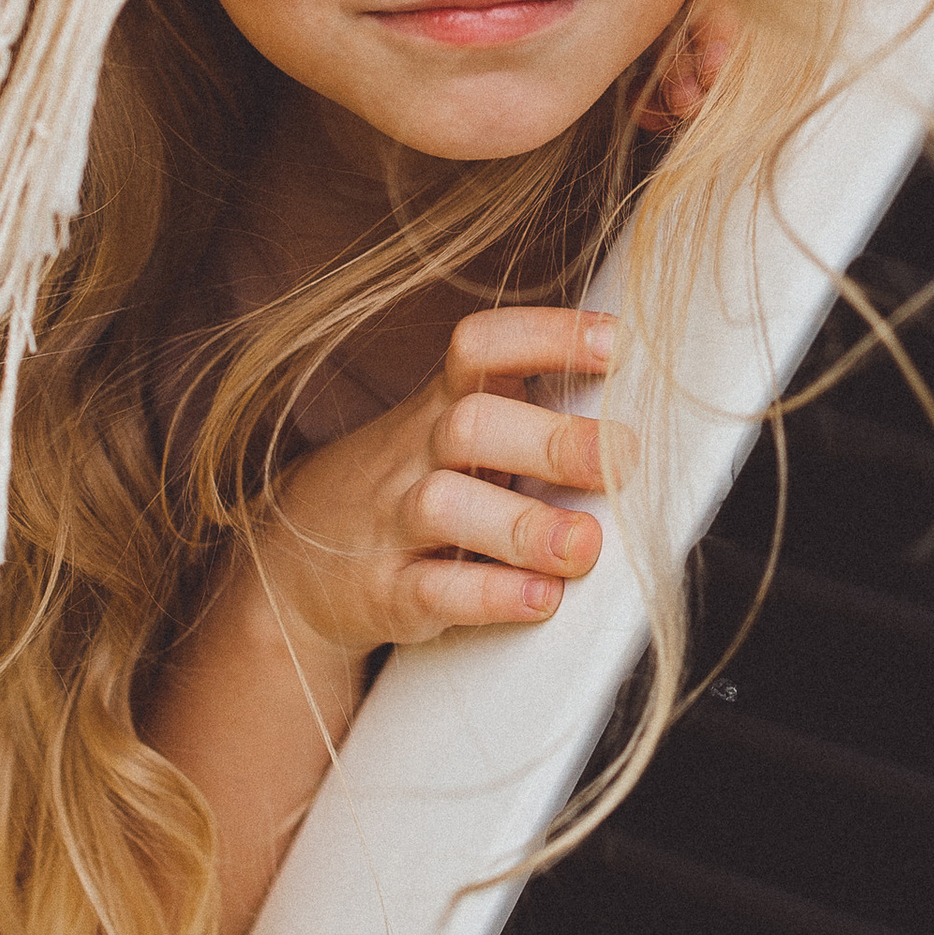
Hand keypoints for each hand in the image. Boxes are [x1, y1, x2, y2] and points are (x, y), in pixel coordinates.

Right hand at [249, 303, 616, 656]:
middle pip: (470, 424)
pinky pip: (434, 591)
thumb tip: (640, 403)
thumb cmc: (408, 488)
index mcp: (439, 406)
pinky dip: (492, 595)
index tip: (613, 344)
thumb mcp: (447, 436)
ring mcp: (394, 524)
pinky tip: (541, 598)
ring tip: (583, 546)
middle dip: (553, 440)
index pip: (479, 346)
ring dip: (525, 526)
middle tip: (624, 459)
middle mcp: (415, 455)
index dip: (544, 335)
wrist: (293, 567)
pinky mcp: (387, 593)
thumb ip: (526, 415)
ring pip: (446, 506)